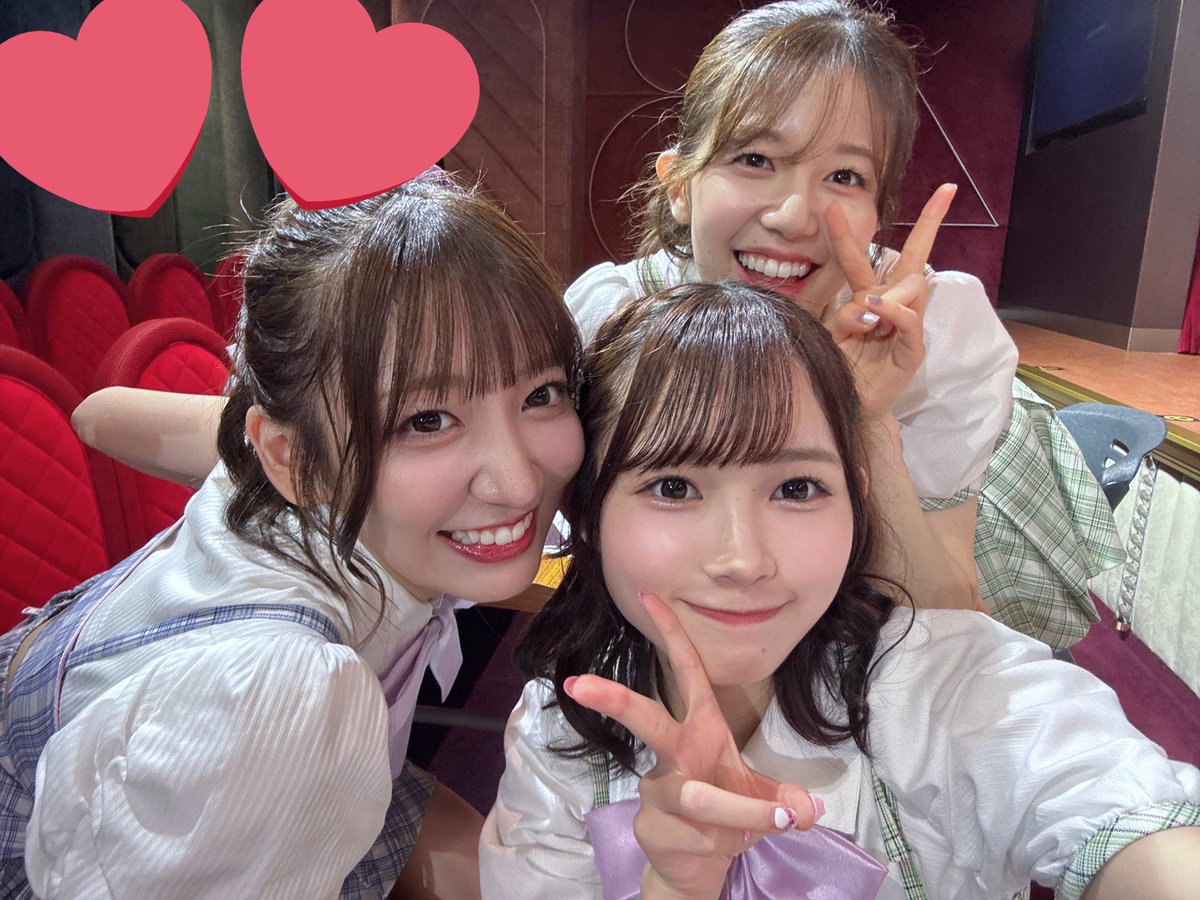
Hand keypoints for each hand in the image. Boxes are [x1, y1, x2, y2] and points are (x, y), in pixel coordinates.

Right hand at [565, 593, 819, 899]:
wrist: (695, 866)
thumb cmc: (726, 813)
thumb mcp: (764, 800)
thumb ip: (784, 800)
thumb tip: (807, 810)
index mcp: (700, 729)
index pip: (684, 672)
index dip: (671, 634)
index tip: (649, 596)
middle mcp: (675, 754)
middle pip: (646, 720)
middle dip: (616, 701)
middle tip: (581, 684)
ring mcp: (658, 791)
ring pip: (696, 798)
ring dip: (740, 813)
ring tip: (776, 822)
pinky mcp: (651, 827)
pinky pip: (697, 836)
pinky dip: (724, 846)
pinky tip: (721, 851)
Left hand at [822, 184, 956, 418]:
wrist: (848, 407)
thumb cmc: (838, 369)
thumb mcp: (829, 334)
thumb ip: (842, 312)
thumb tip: (867, 300)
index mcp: (866, 298)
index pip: (860, 259)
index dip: (846, 234)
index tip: (830, 206)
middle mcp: (890, 306)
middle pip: (913, 257)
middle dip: (930, 222)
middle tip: (946, 191)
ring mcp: (906, 326)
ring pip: (910, 286)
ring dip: (885, 293)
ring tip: (864, 316)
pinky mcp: (912, 350)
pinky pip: (911, 320)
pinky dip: (895, 311)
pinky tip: (878, 311)